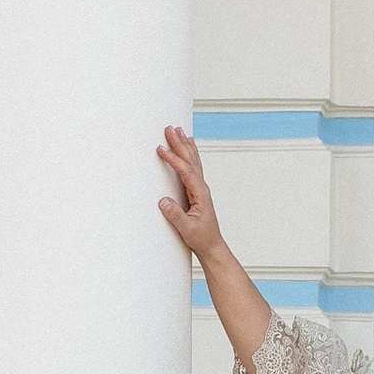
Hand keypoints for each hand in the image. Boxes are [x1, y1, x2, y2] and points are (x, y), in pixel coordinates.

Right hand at [157, 122, 223, 264]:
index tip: (161, 149)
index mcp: (200, 193)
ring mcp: (200, 188)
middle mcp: (202, 187)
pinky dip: (190, 155)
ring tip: (179, 130)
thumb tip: (163, 201)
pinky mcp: (197, 191)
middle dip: (179, 143)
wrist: (211, 245)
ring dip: (185, 145)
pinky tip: (189, 148)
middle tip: (170, 128)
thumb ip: (175, 215)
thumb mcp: (187, 228)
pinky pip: (193, 167)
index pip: (185, 171)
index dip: (173, 159)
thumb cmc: (201, 238)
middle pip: (190, 160)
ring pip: (193, 161)